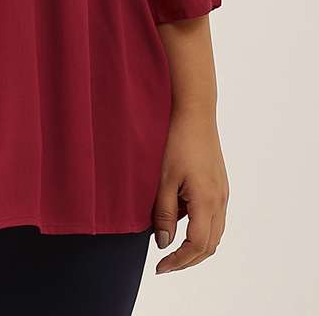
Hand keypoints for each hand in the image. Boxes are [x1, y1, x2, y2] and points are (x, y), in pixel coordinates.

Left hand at [152, 106, 228, 273]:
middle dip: (188, 260)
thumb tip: (164, 244)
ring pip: (214, 234)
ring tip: (171, 246)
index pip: (197, 246)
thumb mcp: (165, 179)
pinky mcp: (220, 186)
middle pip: (209, 246)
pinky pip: (214, 218)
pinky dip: (200, 228)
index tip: (160, 267)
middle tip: (166, 264)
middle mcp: (220, 202)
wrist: (196, 115)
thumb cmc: (178, 142)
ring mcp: (223, 194)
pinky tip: (181, 219)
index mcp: (207, 202)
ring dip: (195, 246)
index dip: (179, 261)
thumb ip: (165, 214)